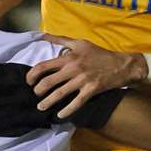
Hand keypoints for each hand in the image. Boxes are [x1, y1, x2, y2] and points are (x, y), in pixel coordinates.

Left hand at [28, 35, 143, 117]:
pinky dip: (67, 110)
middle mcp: (73, 68)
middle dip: (38, 90)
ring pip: (59, 94)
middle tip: (35, 95)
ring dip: (47, 102)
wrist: (121, 64)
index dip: (32, 75)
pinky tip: (60, 115)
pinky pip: (76, 102)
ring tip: (41, 107)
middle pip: (48, 82)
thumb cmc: (99, 54)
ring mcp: (82, 80)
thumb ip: (61, 40)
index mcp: (68, 57)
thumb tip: (43, 35)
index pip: (43, 66)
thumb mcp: (80, 43)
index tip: (29, 81)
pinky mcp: (91, 90)